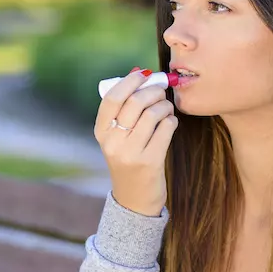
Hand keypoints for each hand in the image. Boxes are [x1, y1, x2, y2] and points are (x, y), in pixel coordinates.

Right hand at [94, 67, 177, 216]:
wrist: (135, 199)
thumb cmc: (130, 159)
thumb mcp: (118, 137)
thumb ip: (125, 108)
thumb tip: (139, 72)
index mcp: (101, 132)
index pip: (112, 98)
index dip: (129, 81)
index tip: (143, 73)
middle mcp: (112, 143)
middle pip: (135, 103)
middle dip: (153, 91)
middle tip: (162, 89)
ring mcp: (131, 153)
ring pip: (152, 114)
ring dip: (165, 105)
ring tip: (167, 107)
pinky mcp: (150, 161)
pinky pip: (166, 129)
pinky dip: (171, 120)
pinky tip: (170, 123)